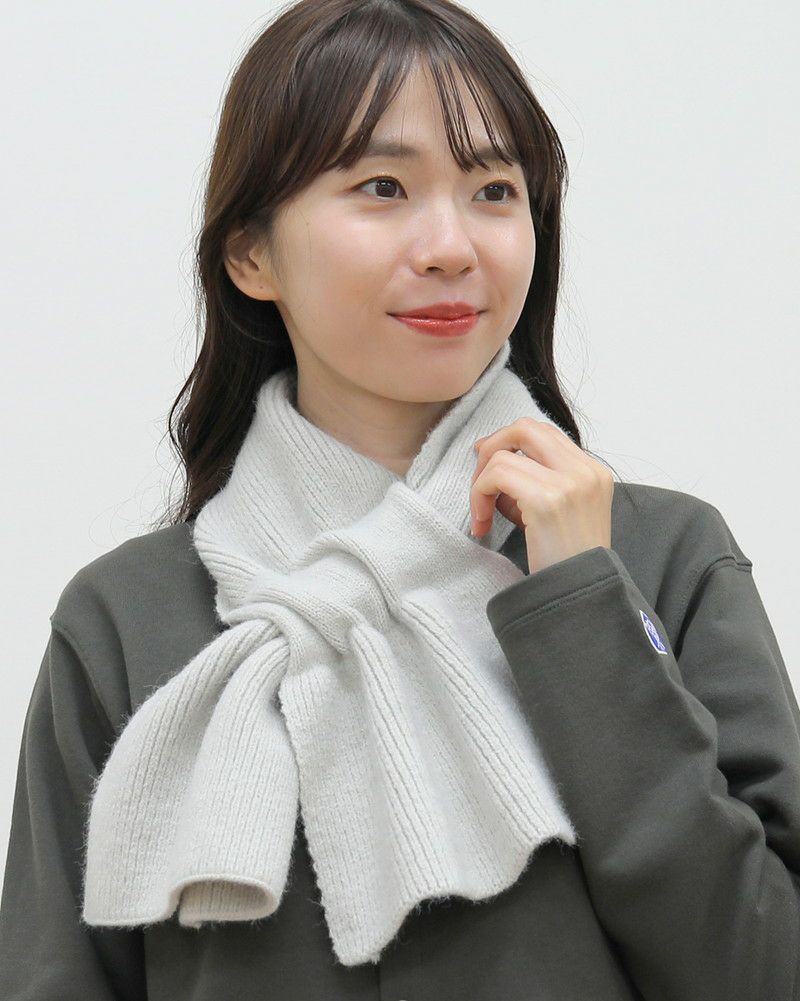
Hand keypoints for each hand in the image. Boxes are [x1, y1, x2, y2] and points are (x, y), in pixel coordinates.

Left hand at [469, 416, 614, 573]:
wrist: (580, 598)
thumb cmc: (565, 562)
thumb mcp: (558, 512)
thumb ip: (536, 482)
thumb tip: (491, 460)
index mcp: (593, 472)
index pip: (543, 433)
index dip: (509, 443)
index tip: (488, 465)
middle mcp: (585, 471)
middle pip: (525, 427)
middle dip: (491, 448)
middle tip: (479, 482)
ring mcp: (569, 483)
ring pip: (504, 453)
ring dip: (481, 481)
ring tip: (481, 513)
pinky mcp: (547, 500)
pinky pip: (496, 476)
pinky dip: (479, 496)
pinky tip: (481, 524)